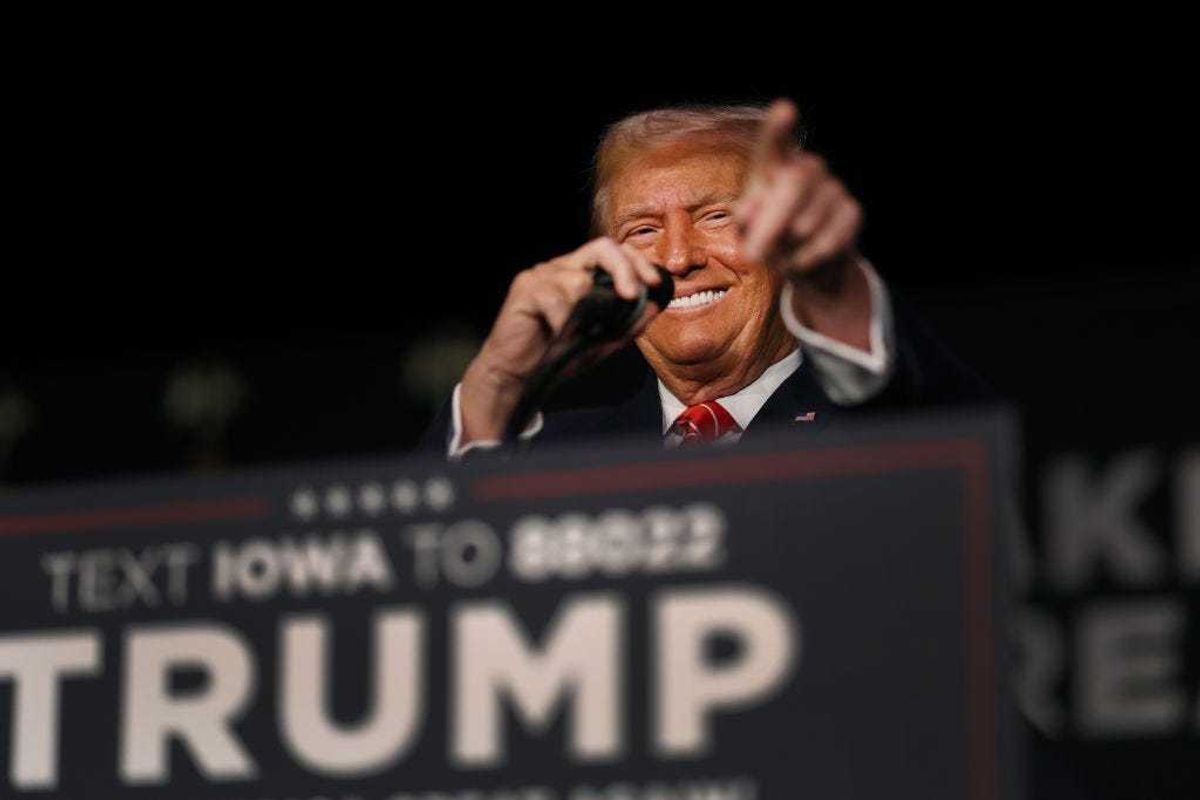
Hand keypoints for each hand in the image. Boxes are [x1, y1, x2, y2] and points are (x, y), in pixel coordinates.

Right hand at [460, 237, 662, 441]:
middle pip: (601, 248)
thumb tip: (654, 305)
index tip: (654, 284)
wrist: (521, 376)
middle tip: (631, 295)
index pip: (616, 252)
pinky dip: (563, 322)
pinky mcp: (525, 288)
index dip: (638, 262)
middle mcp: (563, 268)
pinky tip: (558, 336)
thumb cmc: (558, 356)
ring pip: (579, 279)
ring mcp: (543, 275)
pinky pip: (555, 297)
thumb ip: (628, 324)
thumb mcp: (603, 343)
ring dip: (586, 311)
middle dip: (623, 270)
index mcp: (583, 275)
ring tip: (578, 334)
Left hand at [735, 99, 872, 351]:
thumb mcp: (747, 233)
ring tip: (782, 257)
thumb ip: (744, 220)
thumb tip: (746, 209)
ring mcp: (833, 188)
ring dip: (787, 250)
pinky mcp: (852, 211)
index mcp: (775, 169)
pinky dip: (807, 260)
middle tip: (753, 256)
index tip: (785, 109)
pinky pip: (827, 241)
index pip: (774, 146)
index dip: (778, 130)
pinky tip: (802, 261)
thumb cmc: (770, 242)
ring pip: (807, 222)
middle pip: (795, 183)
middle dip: (772, 223)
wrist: (808, 268)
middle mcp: (807, 169)